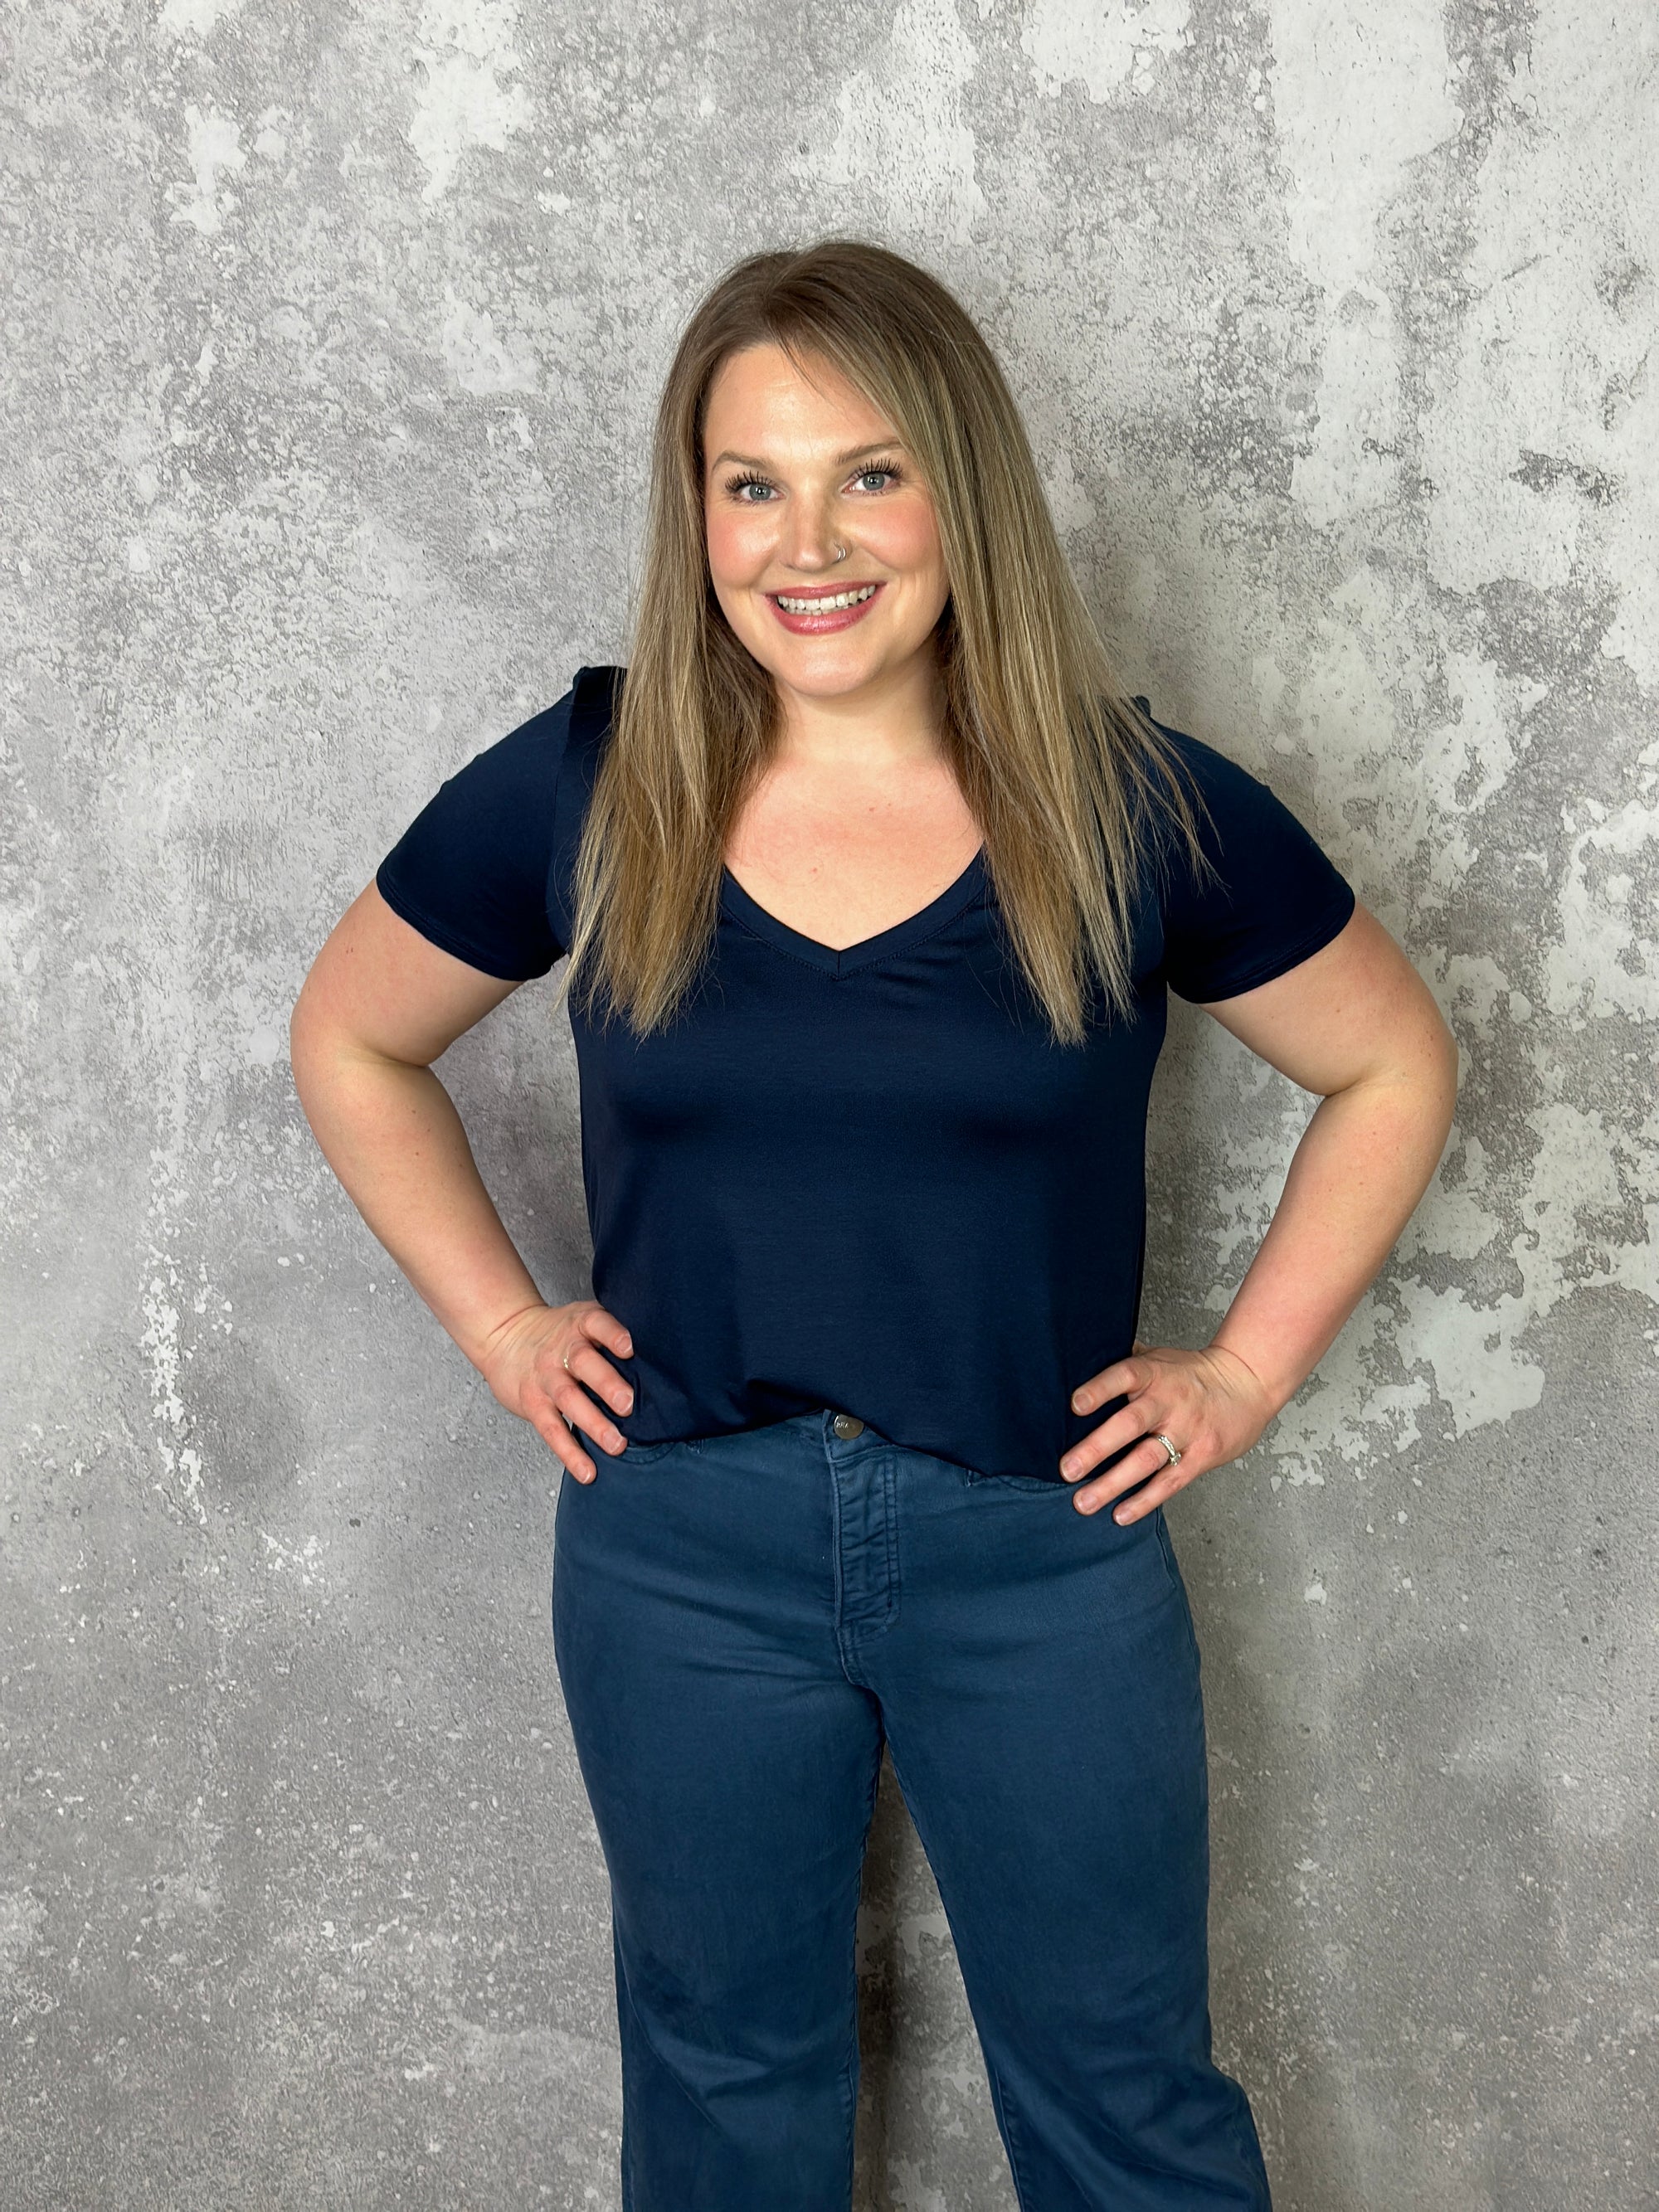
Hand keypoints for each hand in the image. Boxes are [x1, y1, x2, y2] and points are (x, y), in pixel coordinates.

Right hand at [477, 1299, 635, 1482]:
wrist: (506, 1337)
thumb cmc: (560, 1335)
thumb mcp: (583, 1321)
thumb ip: (613, 1335)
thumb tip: (662, 1360)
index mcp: (580, 1325)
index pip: (597, 1323)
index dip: (612, 1334)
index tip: (629, 1347)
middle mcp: (562, 1349)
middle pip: (583, 1363)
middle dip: (607, 1384)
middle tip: (628, 1405)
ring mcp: (547, 1378)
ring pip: (569, 1399)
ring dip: (594, 1423)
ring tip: (617, 1445)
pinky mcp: (533, 1404)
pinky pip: (552, 1430)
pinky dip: (570, 1453)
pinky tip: (588, 1471)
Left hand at [1058, 1338, 1278, 1521]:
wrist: (1247, 1383)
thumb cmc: (1190, 1373)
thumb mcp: (1158, 1357)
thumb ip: (1123, 1362)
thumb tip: (1076, 1358)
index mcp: (1154, 1372)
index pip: (1124, 1375)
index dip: (1099, 1389)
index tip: (1075, 1405)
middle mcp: (1169, 1401)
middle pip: (1131, 1424)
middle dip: (1097, 1448)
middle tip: (1067, 1470)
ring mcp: (1187, 1430)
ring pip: (1147, 1459)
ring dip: (1113, 1484)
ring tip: (1084, 1503)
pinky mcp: (1201, 1456)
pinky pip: (1170, 1482)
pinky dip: (1144, 1500)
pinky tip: (1120, 1514)